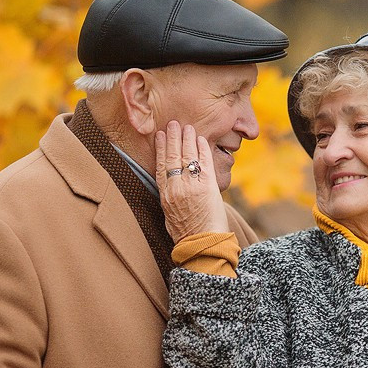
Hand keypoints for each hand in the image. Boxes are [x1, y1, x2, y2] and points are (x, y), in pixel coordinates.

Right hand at [156, 120, 231, 241]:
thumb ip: (169, 197)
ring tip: (187, 127)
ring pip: (187, 156)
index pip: (161, 165)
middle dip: (172, 138)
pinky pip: (204, 162)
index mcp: (165, 195)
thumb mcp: (169, 215)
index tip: (160, 135)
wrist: (203, 243)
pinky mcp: (208, 186)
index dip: (160, 148)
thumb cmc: (186, 234)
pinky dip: (202, 149)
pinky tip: (200, 140)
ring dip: (187, 139)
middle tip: (173, 123)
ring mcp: (192, 185)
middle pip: (172, 156)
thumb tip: (170, 187)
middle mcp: (176, 187)